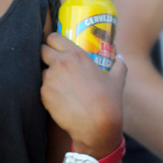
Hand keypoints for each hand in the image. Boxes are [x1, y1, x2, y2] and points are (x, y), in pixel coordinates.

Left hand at [41, 33, 125, 156]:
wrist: (96, 125)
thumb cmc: (109, 101)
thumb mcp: (117, 79)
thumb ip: (119, 65)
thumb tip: (120, 57)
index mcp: (76, 54)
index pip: (53, 37)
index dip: (52, 41)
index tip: (54, 47)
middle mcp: (60, 63)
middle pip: (42, 50)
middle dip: (45, 55)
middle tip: (53, 63)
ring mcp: (50, 78)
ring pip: (41, 71)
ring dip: (48, 75)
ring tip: (61, 86)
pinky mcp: (44, 94)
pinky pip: (42, 88)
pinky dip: (48, 92)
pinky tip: (60, 99)